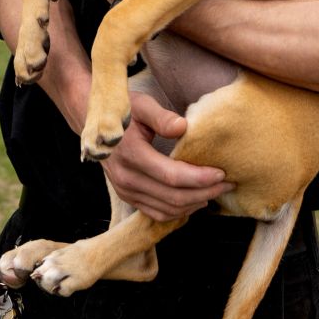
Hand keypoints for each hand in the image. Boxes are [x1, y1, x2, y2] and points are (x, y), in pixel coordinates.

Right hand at [100, 93, 231, 220]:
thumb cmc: (122, 110)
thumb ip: (162, 117)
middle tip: (226, 183)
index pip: (172, 176)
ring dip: (195, 203)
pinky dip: (179, 211)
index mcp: (131, 155)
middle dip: (205, 192)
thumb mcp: (141, 105)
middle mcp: (126, 178)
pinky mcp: (127, 197)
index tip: (221, 173)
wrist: (91, 122)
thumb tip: (184, 127)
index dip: (199, 178)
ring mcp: (125, 191)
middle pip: (173, 197)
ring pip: (167, 209)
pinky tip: (195, 200)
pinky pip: (157, 213)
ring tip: (215, 191)